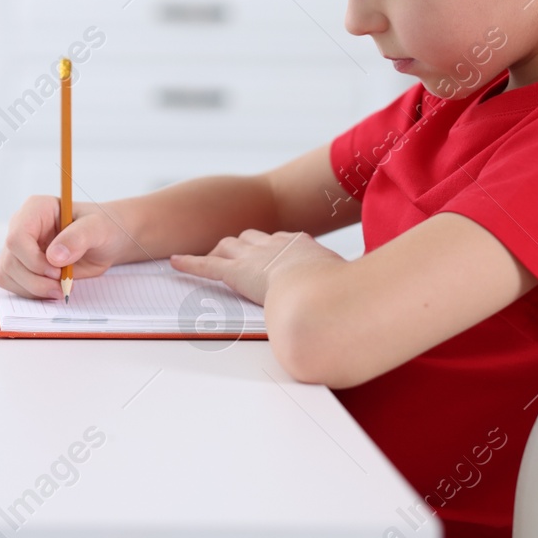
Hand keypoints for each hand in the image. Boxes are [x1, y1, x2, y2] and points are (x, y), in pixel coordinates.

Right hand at [0, 195, 135, 300]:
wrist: (106, 241)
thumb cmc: (102, 227)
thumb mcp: (98, 228)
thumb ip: (78, 238)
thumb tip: (54, 257)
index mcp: (36, 209)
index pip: (17, 237)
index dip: (33, 260)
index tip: (57, 270)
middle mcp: (22, 227)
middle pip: (10, 260)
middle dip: (35, 280)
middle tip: (62, 285)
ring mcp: (19, 248)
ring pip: (7, 275)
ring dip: (34, 289)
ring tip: (60, 288)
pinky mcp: (21, 266)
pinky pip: (13, 284)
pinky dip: (32, 293)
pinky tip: (53, 288)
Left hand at [169, 229, 343, 306]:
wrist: (321, 294)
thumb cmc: (340, 294)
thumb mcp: (350, 286)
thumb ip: (347, 290)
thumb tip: (362, 300)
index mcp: (303, 245)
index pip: (283, 242)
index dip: (275, 249)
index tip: (276, 257)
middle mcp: (276, 244)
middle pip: (252, 237)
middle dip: (243, 245)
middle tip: (237, 255)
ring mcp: (254, 256)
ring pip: (229, 245)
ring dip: (219, 252)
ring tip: (209, 257)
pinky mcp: (236, 272)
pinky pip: (206, 265)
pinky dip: (189, 264)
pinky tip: (175, 263)